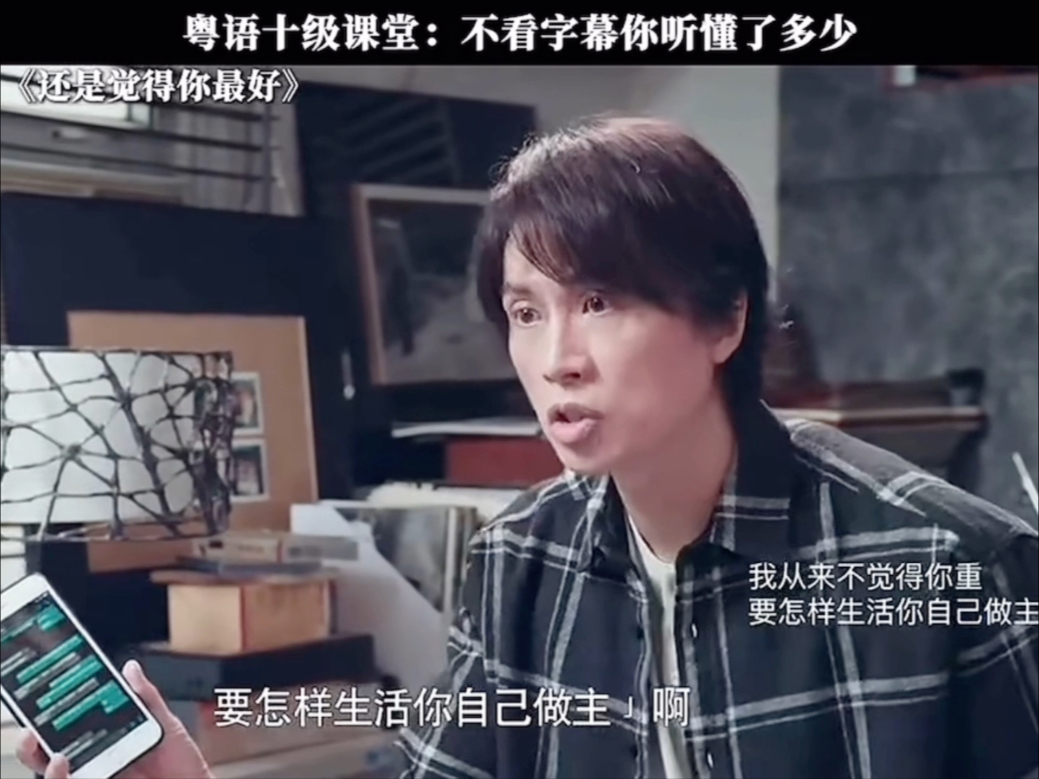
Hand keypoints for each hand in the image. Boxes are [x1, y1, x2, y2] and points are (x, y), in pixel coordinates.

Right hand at [15, 659, 213, 778]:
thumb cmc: (182, 764)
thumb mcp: (165, 724)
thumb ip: (145, 698)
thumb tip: (129, 668)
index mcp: (106, 741)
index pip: (69, 729)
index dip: (49, 718)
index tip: (42, 698)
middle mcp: (95, 762)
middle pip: (49, 754)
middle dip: (32, 743)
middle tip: (31, 728)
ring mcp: (96, 776)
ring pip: (53, 772)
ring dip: (41, 761)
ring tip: (54, 751)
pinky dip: (59, 777)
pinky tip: (62, 763)